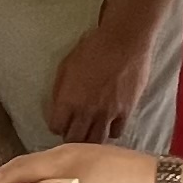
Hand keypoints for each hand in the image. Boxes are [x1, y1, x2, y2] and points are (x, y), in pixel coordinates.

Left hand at [43, 9, 158, 143]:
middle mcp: (86, 111)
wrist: (124, 41)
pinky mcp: (126, 112)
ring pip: (96, 141)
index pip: (56, 127)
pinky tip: (109, 123)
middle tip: (74, 130)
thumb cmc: (93, 48)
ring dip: (91, 138)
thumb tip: (59, 107)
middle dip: (71, 137)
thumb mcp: (66, 65)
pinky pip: (116, 133)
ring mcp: (107, 114)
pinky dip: (111, 130)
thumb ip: (61, 90)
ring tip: (90, 131)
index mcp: (68, 100)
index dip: (57, 126)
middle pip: (75, 140)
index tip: (60, 122)